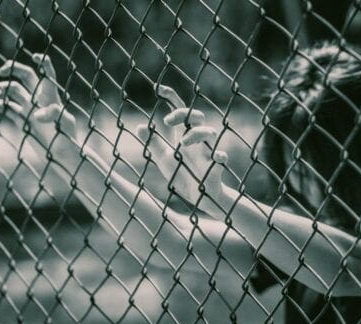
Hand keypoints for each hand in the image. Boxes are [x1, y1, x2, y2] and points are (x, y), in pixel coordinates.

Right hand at [0, 53, 75, 143]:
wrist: (62, 156)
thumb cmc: (68, 139)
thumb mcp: (64, 124)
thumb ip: (53, 115)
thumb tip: (36, 115)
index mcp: (51, 96)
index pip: (47, 74)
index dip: (43, 63)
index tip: (36, 56)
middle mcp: (39, 100)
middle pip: (25, 76)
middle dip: (12, 68)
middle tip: (1, 70)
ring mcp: (29, 109)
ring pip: (13, 90)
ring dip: (2, 88)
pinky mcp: (22, 121)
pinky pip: (8, 108)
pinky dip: (0, 104)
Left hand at [136, 86, 227, 208]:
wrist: (197, 198)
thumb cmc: (182, 175)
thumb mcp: (164, 159)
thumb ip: (154, 143)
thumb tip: (140, 126)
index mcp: (183, 135)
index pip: (179, 110)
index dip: (170, 97)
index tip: (157, 89)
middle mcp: (196, 140)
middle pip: (196, 116)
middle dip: (184, 113)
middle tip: (167, 120)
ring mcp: (207, 152)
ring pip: (209, 132)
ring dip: (196, 133)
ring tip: (182, 143)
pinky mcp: (215, 167)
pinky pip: (221, 157)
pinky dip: (219, 156)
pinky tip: (215, 157)